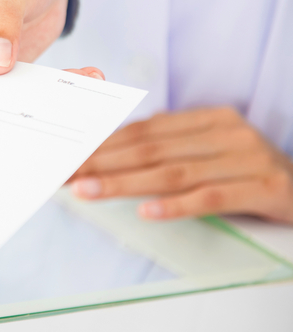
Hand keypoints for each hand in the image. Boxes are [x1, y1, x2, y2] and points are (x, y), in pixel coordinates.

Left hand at [69, 107, 292, 222]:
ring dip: (124, 183)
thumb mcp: (214, 154)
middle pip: (152, 150)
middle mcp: (228, 133)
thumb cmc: (254, 176)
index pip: (144, 132)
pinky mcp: (266, 188)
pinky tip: (145, 213)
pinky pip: (212, 198)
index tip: (67, 158)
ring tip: (87, 191)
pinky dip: (176, 206)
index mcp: (211, 119)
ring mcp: (248, 159)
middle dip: (101, 163)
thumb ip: (172, 148)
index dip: (102, 145)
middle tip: (64, 175)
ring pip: (174, 173)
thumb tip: (113, 150)